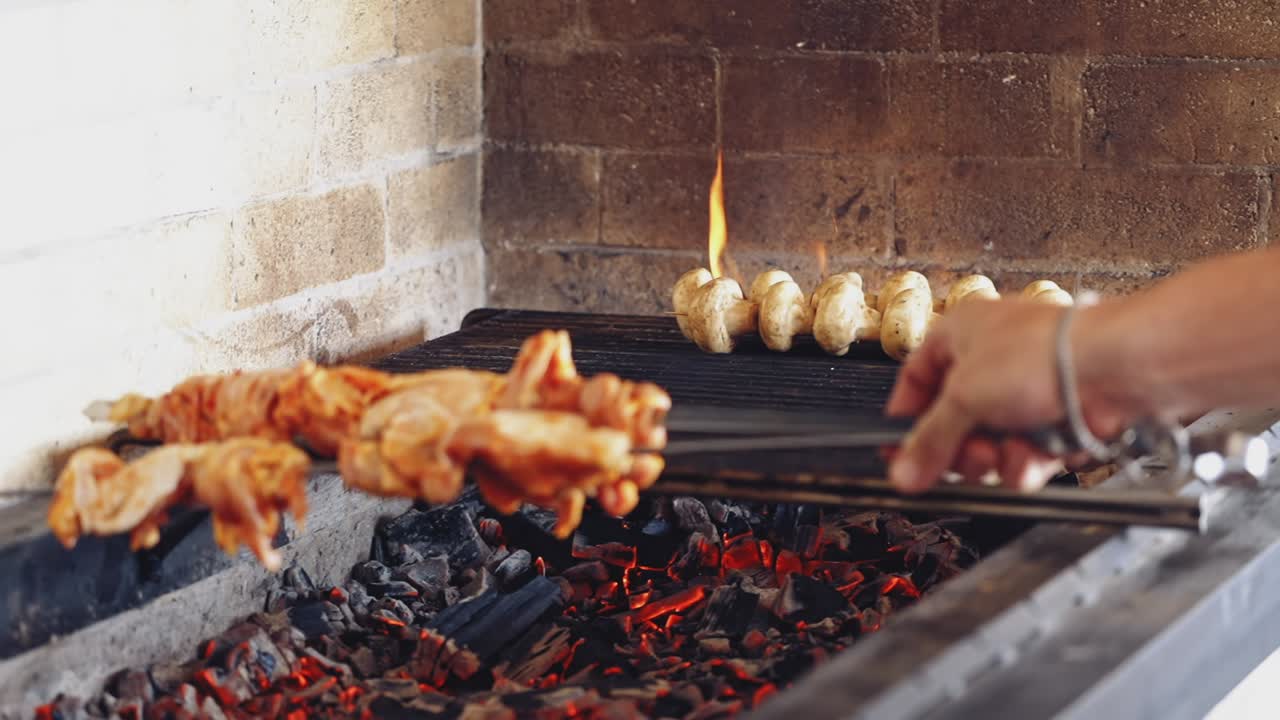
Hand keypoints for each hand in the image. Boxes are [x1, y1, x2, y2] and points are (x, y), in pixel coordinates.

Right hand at [885, 299, 1132, 492]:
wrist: (1114, 368)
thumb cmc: (1042, 354)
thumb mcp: (964, 398)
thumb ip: (928, 441)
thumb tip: (902, 471)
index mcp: (959, 334)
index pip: (916, 379)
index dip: (906, 418)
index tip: (900, 451)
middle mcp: (991, 359)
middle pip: (954, 421)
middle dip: (960, 447)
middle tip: (964, 457)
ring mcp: (1026, 389)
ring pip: (991, 442)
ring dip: (996, 458)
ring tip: (1005, 454)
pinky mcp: (1055, 417)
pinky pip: (1026, 452)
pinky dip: (1028, 461)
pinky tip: (1034, 457)